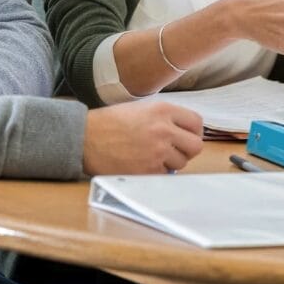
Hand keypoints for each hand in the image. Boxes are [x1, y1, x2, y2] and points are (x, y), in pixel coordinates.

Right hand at [82, 101, 203, 174]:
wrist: (86, 138)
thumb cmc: (109, 122)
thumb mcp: (141, 108)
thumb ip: (165, 117)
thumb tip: (184, 131)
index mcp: (163, 110)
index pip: (197, 123)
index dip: (193, 132)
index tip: (186, 136)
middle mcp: (164, 130)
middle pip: (196, 146)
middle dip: (187, 150)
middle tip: (175, 150)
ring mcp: (157, 151)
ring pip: (182, 163)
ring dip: (171, 162)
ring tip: (152, 156)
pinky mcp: (148, 170)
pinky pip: (165, 175)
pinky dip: (158, 172)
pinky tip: (143, 164)